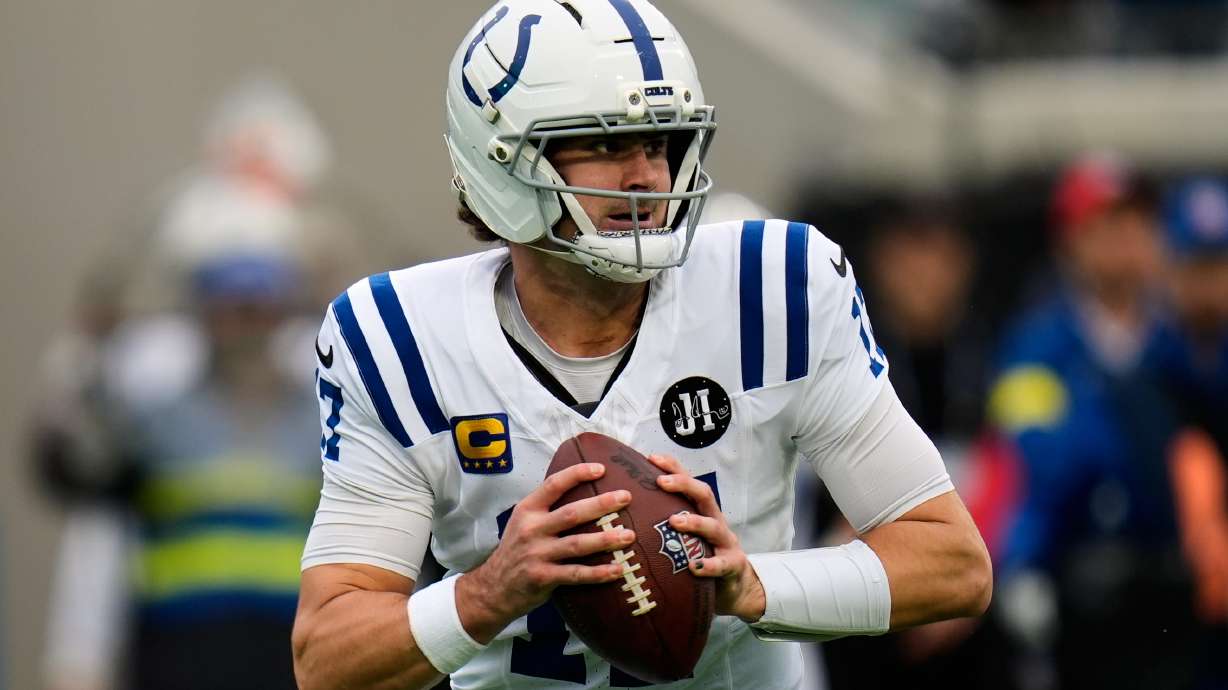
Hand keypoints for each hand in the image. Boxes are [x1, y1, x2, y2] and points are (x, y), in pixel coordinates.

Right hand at [457, 462, 635, 641]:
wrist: (493, 588)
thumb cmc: (516, 550)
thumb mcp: (523, 522)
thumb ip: (547, 508)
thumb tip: (584, 491)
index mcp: (527, 510)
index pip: (553, 485)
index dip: (577, 474)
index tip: (601, 468)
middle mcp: (531, 529)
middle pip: (572, 513)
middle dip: (602, 504)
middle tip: (626, 497)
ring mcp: (537, 554)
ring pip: (578, 544)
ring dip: (606, 540)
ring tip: (629, 536)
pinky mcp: (543, 578)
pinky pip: (576, 574)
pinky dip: (599, 572)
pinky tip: (618, 570)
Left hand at [647, 454, 765, 622]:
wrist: (735, 586)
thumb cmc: (701, 556)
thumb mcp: (683, 536)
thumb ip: (662, 523)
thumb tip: (623, 511)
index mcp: (702, 511)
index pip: (688, 482)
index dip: (673, 467)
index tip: (651, 458)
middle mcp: (715, 521)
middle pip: (704, 494)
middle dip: (684, 484)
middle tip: (661, 482)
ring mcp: (726, 542)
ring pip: (713, 526)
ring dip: (694, 522)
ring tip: (674, 521)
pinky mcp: (732, 565)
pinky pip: (722, 564)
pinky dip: (708, 565)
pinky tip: (694, 567)